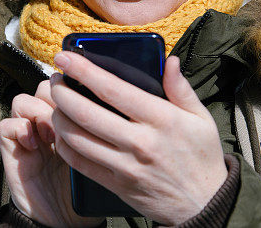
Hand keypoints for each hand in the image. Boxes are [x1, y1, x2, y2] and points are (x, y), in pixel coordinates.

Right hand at [0, 80, 102, 227]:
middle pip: (44, 87)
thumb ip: (100, 132)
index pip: (66, 87)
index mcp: (70, 122)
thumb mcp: (100, 156)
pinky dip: (19, 129)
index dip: (72, 88)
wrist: (64, 224)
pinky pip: (6, 125)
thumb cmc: (85, 194)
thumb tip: (111, 107)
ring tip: (51, 134)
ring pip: (22, 100)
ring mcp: (27, 138)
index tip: (85, 102)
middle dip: (55, 97)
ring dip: (37, 112)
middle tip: (68, 118)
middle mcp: (46, 126)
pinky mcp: (11, 152)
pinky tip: (35, 146)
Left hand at [49, 52, 227, 225]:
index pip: (112, 88)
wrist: (206, 204)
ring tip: (55, 102)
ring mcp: (126, 166)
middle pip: (86, 112)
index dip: (83, 70)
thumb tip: (169, 60)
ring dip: (58, 117)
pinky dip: (64, 145)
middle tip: (54, 78)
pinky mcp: (117, 185)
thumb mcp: (201, 118)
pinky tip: (61, 131)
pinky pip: (80, 163)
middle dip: (61, 91)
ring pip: (77, 138)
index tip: (64, 57)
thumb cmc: (201, 156)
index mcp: (161, 119)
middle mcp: (140, 142)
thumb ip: (181, 88)